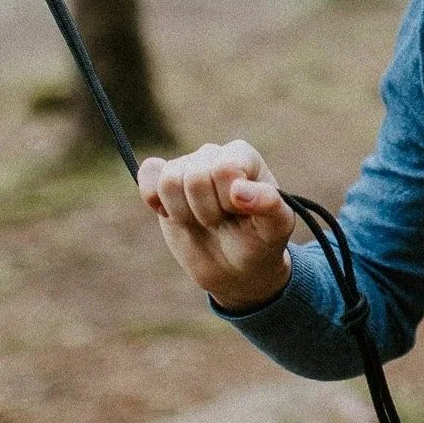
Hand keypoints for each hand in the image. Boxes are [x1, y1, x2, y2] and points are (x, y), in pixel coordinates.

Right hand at [138, 140, 295, 309]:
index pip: (223, 168)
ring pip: (168, 181)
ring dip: (184, 213)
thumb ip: (269, 205)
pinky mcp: (161, 182)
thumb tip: (238, 190)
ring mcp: (186, 167)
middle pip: (193, 177)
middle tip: (220, 222)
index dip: (227, 201)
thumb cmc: (260, 242)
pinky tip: (173, 215)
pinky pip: (147, 177)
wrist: (235, 268)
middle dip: (206, 212)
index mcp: (243, 156)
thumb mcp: (276, 228)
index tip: (239, 214)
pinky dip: (154, 201)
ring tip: (202, 221)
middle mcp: (212, 155)